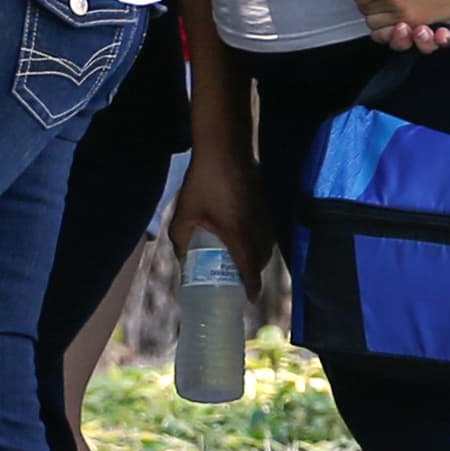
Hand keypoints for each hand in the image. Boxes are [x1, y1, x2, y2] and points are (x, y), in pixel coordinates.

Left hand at [165, 133, 267, 287]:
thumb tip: (183, 258)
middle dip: (253, 274)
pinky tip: (245, 236)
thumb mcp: (184, 215)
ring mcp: (264, 216)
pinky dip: (260, 242)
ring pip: (267, 246)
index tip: (249, 301)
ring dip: (257, 258)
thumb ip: (182, 241)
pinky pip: (267, 232)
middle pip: (261, 261)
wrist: (225, 150)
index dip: (251, 288)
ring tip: (241, 261)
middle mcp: (257, 230)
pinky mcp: (265, 204)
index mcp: (239, 237)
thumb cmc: (203, 184)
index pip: (250, 271)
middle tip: (238, 280)